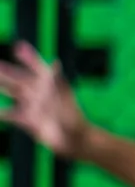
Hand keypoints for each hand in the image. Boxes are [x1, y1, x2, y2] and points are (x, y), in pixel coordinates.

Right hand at [0, 41, 89, 156]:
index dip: (28, 57)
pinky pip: (11, 115)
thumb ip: (57, 81)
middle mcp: (39, 94)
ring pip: (12, 92)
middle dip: (7, 71)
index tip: (18, 47)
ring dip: (1, 86)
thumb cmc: (73, 117)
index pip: (37, 67)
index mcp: (50, 86)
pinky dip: (2, 113)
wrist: (75, 139)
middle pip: (19, 79)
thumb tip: (55, 63)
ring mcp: (32, 106)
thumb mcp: (64, 97)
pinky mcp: (27, 121)